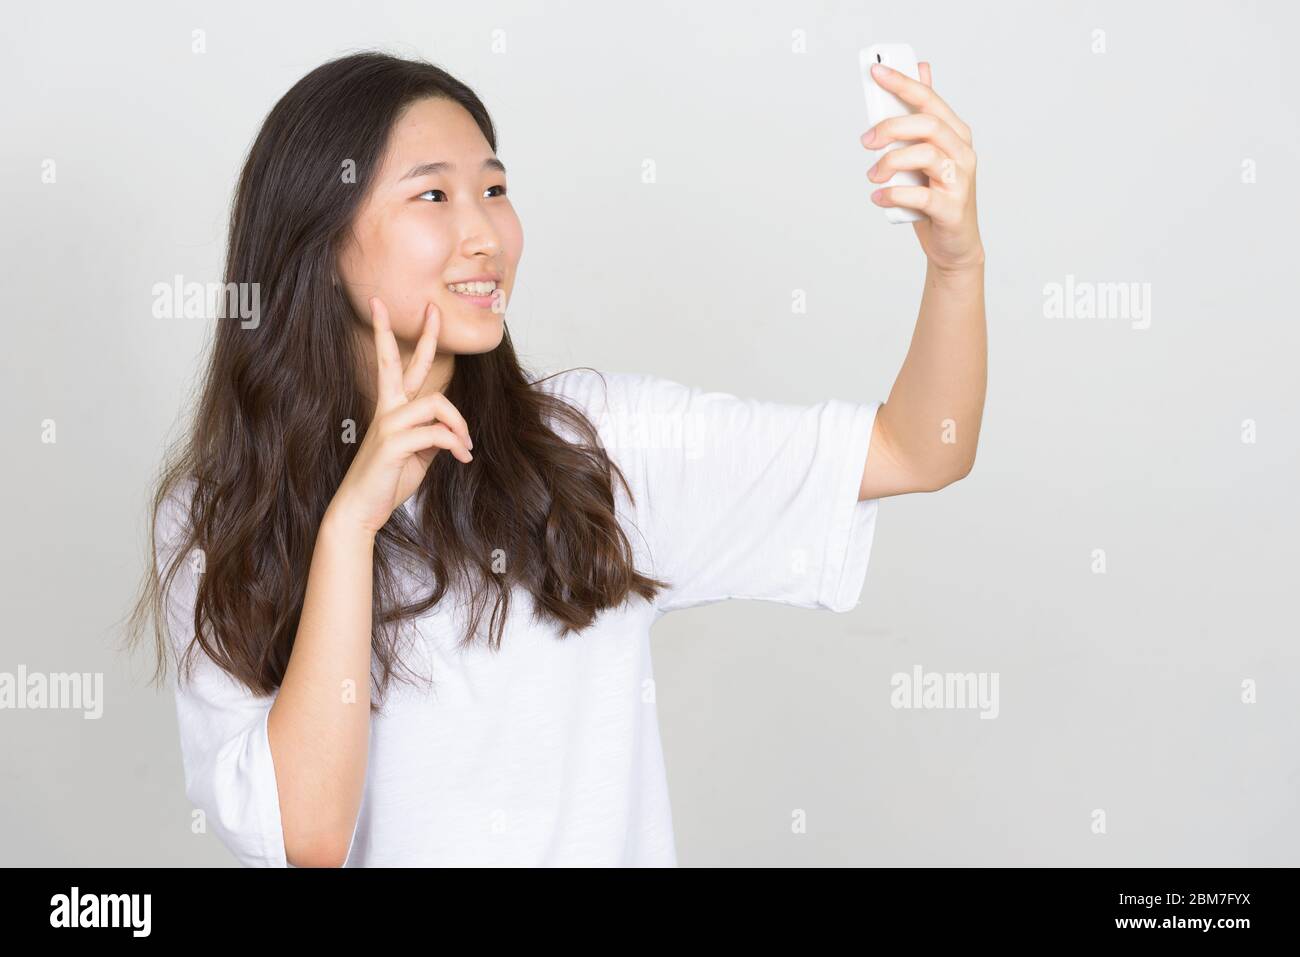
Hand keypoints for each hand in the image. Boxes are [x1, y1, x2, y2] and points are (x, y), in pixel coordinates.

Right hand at [327, 296, 473, 536]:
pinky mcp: (394, 444)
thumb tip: (452, 431)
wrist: (361, 511)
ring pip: (436, 403)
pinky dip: (455, 444)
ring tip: (465, 447)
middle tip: (433, 307)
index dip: (389, 333)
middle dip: (422, 335)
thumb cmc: (386, 481)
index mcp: (390, 409)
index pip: (392, 364)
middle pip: (403, 363)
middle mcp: (387, 411)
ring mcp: (389, 425)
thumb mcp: (417, 455)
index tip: (384, 305)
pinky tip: (461, 458)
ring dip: (459, 424)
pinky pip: (437, 433)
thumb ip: (432, 436)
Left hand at [861, 61, 983, 273]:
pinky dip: (893, 195)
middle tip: (866, 141)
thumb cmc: (936, 196)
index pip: (929, 100)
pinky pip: (920, 195)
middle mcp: (962, 153)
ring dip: (890, 163)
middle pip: (928, 125)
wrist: (953, 244)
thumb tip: (920, 69)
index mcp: (956, 134)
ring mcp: (960, 181)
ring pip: (925, 156)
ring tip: (872, 176)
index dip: (903, 83)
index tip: (875, 72)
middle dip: (891, 127)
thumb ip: (922, 116)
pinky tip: (879, 197)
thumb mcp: (926, 154)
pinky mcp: (952, 208)